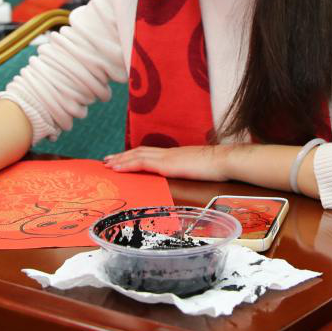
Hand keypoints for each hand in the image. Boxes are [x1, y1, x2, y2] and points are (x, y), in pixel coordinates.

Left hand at [103, 144, 234, 181]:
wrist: (225, 161)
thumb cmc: (217, 168)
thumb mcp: (199, 170)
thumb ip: (190, 172)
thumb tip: (187, 179)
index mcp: (175, 155)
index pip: (150, 153)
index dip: (134, 156)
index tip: (123, 159)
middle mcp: (168, 153)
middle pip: (139, 152)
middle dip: (122, 156)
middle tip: (107, 161)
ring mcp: (166, 157)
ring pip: (137, 155)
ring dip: (120, 159)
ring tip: (107, 164)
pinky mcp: (166, 163)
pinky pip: (141, 162)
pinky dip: (127, 164)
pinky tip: (117, 168)